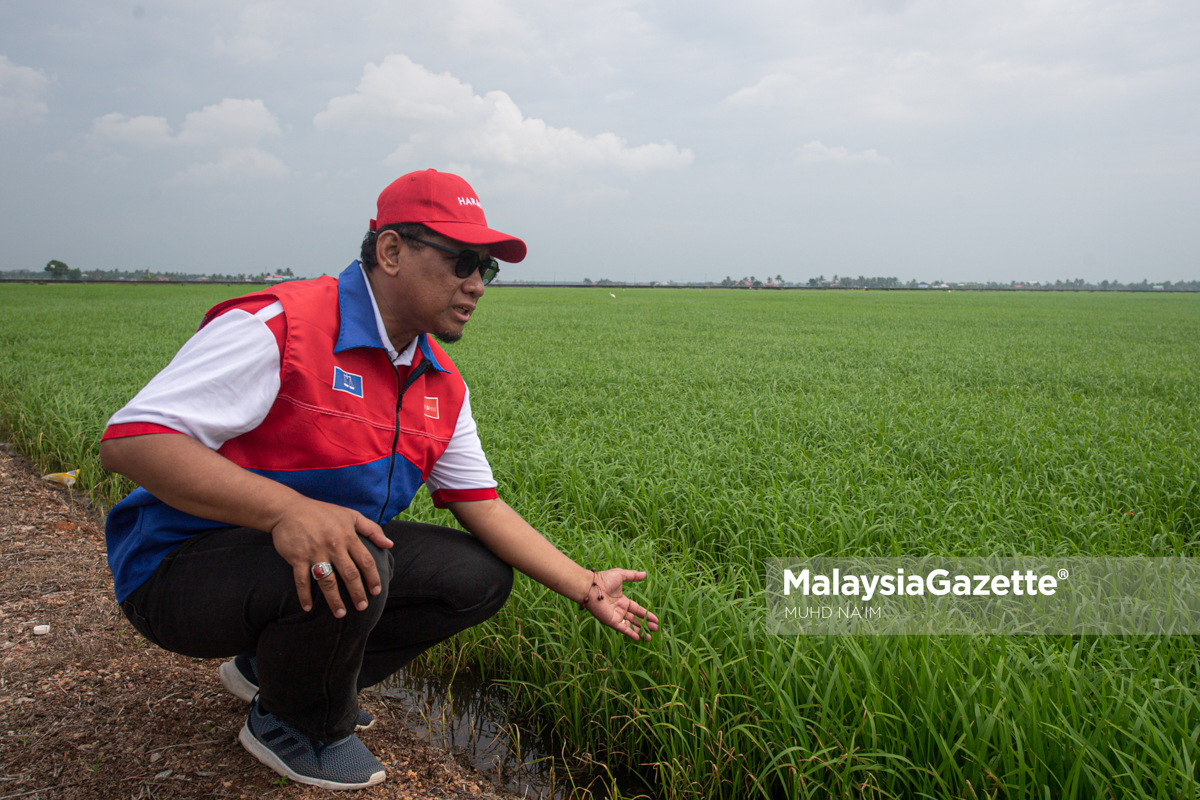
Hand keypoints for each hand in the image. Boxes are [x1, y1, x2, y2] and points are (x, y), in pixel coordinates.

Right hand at [268, 499, 393, 617]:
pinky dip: (304, 595)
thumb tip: (389, 544)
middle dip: (357, 593)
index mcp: (347, 536)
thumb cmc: (322, 513)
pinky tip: (308, 608)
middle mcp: (333, 545)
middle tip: (362, 607)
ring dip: (334, 599)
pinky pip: (302, 580)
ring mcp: (314, 552)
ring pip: (327, 581)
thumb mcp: (350, 515)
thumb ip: (371, 529)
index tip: (376, 592)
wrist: (288, 509)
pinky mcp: (297, 557)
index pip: (365, 561)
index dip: (372, 578)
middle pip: (349, 574)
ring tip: (341, 614)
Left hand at [584, 569, 659, 640]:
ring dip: (640, 631)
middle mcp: (619, 609)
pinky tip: (638, 638)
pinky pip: (623, 628)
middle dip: (646, 624)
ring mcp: (616, 616)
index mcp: (622, 600)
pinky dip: (630, 633)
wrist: (591, 588)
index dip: (646, 614)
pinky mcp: (611, 621)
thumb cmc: (603, 580)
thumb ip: (633, 576)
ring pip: (630, 625)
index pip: (636, 609)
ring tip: (650, 637)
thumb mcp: (621, 575)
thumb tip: (644, 574)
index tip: (655, 619)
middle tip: (655, 629)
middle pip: (635, 619)